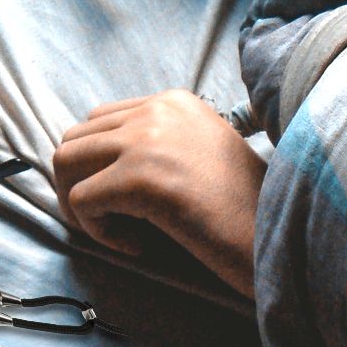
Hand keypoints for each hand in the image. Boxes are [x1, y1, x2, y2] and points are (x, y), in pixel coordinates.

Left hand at [53, 89, 266, 297]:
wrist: (281, 236)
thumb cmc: (248, 211)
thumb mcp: (203, 156)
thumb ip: (160, 148)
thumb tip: (100, 170)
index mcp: (174, 101)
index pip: (99, 121)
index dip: (96, 167)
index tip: (123, 204)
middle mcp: (157, 109)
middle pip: (74, 138)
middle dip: (77, 185)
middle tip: (107, 223)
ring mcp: (147, 140)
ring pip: (65, 163)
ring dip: (80, 205)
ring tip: (116, 233)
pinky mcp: (140, 178)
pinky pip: (81, 201)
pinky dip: (97, 232)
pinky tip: (136, 246)